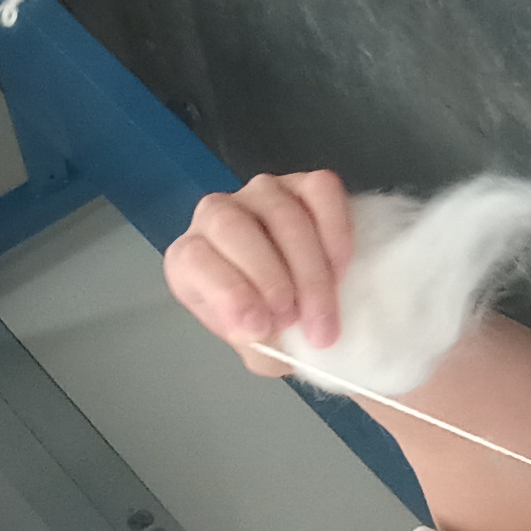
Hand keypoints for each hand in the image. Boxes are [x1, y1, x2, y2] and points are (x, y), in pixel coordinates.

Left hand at [164, 172, 355, 376]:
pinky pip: (320, 191)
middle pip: (233, 228)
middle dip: (271, 279)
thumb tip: (256, 327)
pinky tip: (340, 270)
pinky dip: (335, 232)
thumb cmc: (273, 324)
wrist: (310, 308)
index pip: (194, 259)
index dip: (227, 293)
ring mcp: (262, 193)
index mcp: (190, 258)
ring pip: (282, 212)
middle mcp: (216, 215)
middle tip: (298, 321)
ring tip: (323, 312)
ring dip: (309, 269)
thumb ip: (254, 342)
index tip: (259, 329)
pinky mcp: (305, 183)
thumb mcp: (257, 347)